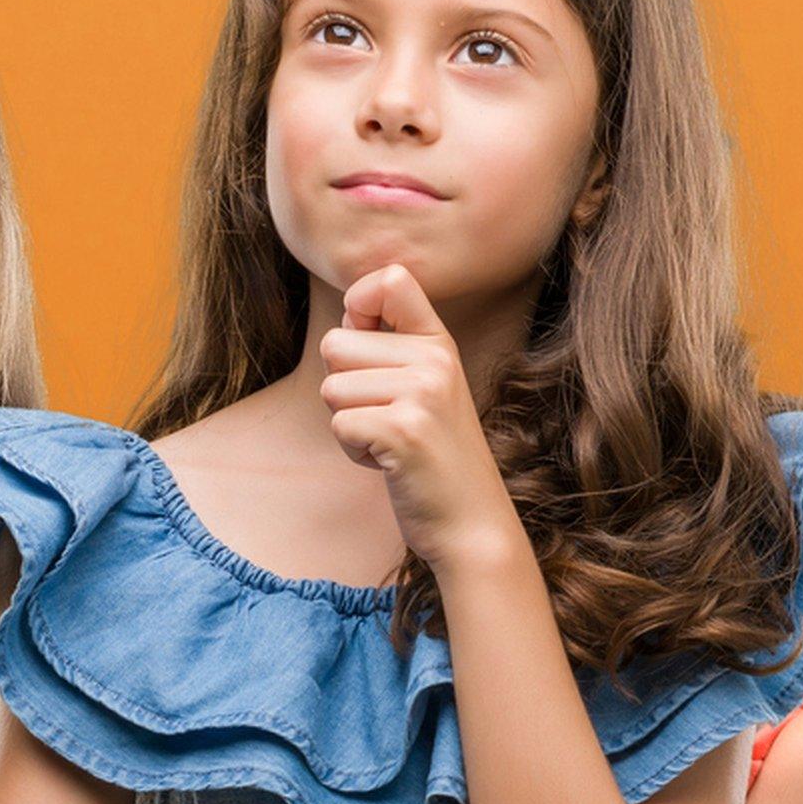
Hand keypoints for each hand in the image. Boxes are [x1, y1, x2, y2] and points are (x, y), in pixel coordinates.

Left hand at [318, 265, 523, 571]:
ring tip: (390, 441)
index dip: (358, 304)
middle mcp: (435, 359)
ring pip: (331, 387)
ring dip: (348, 423)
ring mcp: (423, 393)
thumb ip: (391, 346)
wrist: (472, 524)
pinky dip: (353, 451)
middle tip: (387, 418)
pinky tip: (388, 462)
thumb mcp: (426, 387)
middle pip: (335, 343)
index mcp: (439, 341)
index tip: (368, 344)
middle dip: (344, 387)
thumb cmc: (434, 457)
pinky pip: (339, 424)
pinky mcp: (404, 429)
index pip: (390, 279)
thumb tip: (349, 310)